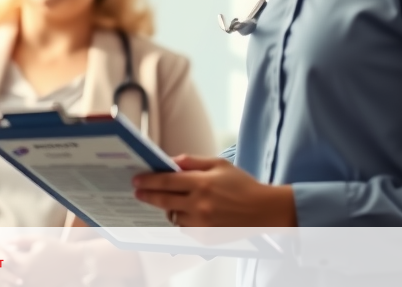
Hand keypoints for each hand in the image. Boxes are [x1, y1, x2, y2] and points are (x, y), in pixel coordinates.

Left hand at [132, 155, 297, 226]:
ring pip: (173, 217)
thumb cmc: (242, 184)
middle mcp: (200, 205)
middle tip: (137, 191)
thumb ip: (191, 162)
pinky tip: (188, 213)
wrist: (265, 211)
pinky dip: (183, 221)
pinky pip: (185, 230)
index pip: (166, 181)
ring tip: (171, 201)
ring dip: (168, 209)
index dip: (148, 180)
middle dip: (147, 195)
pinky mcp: (207, 238)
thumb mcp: (218, 164)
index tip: (136, 179)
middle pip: (163, 200)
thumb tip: (169, 162)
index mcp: (202, 183)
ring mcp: (202, 224)